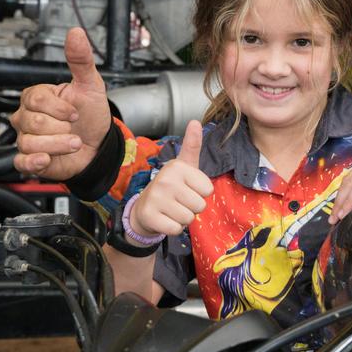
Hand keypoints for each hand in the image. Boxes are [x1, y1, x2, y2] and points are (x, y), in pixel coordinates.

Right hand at [10, 27, 110, 179]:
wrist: (98, 146)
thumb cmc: (91, 115)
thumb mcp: (91, 85)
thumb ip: (81, 60)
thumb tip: (76, 32)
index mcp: (38, 96)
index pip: (37, 99)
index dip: (60, 108)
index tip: (75, 112)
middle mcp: (27, 117)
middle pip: (33, 122)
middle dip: (62, 128)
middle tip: (74, 128)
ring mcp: (26, 137)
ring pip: (30, 142)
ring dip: (59, 145)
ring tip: (73, 142)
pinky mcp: (28, 159)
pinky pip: (20, 162)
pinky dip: (34, 162)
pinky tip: (48, 159)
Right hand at [129, 120, 213, 236]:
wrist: (144, 208)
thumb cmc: (171, 186)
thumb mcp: (184, 165)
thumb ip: (192, 145)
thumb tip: (194, 121)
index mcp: (177, 167)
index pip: (208, 190)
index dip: (200, 193)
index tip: (187, 188)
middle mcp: (166, 180)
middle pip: (200, 205)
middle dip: (192, 207)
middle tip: (178, 201)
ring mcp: (156, 198)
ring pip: (189, 218)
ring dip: (183, 218)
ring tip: (171, 209)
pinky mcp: (150, 216)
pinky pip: (176, 229)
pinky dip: (173, 228)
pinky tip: (164, 219)